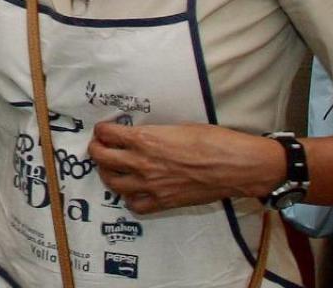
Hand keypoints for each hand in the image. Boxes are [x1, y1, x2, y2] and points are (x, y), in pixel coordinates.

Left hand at [89, 121, 282, 214]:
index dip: (102, 131)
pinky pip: (134, 205)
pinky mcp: (163, 202)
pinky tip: (135, 192)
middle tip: (100, 147)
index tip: (104, 131)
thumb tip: (141, 136)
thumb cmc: (212, 141)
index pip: (106, 134)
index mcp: (144, 139)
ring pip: (112, 183)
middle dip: (97, 150)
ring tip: (113, 170)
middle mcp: (141, 162)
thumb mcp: (177, 127)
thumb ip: (154, 134)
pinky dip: (130, 199)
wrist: (235, 166)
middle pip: (102, 158)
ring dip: (108, 174)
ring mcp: (150, 185)